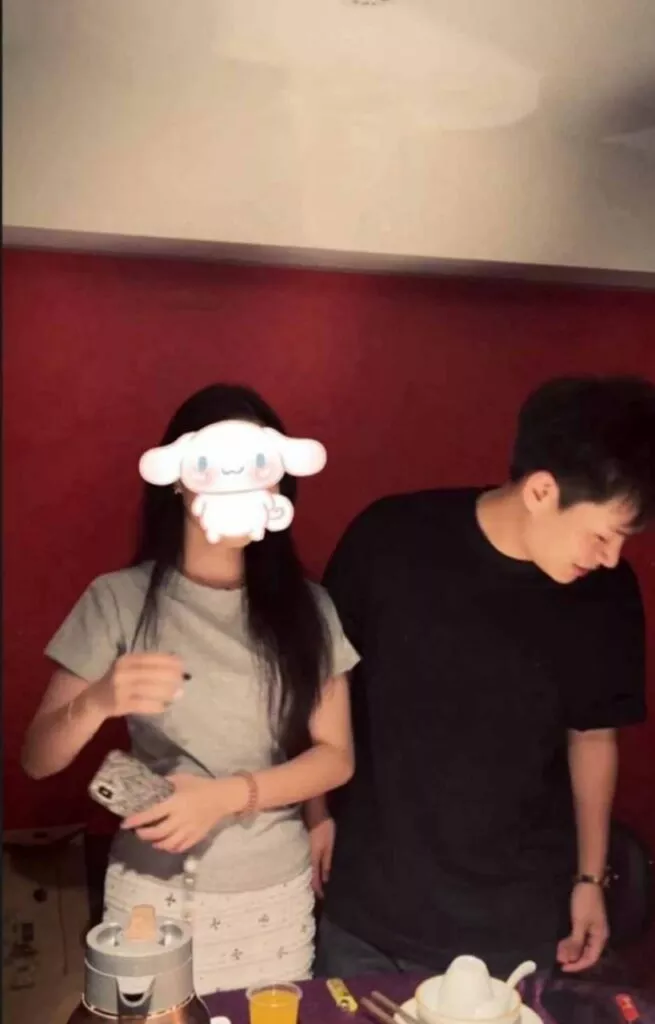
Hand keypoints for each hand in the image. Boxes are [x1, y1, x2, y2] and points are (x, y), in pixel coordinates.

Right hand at [88, 654, 183, 719]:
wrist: (94, 700)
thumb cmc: (118, 681)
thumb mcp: (129, 667)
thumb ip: (149, 665)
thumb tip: (177, 666)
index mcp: (126, 660)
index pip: (150, 658)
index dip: (168, 661)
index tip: (182, 665)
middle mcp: (122, 672)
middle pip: (151, 673)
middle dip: (170, 677)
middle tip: (182, 682)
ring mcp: (120, 689)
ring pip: (149, 689)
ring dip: (166, 692)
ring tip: (178, 694)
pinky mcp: (120, 705)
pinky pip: (143, 705)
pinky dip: (155, 706)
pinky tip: (164, 706)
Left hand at [122, 774, 246, 852]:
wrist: (222, 797)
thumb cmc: (201, 785)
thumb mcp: (182, 779)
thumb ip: (166, 783)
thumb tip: (151, 785)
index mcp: (175, 803)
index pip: (152, 814)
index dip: (137, 820)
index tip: (125, 823)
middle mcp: (180, 819)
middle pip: (157, 833)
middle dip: (144, 834)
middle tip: (137, 831)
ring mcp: (188, 830)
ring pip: (168, 844)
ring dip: (156, 843)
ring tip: (151, 840)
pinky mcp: (196, 837)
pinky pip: (180, 847)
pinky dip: (170, 848)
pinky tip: (166, 844)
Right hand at [309, 815, 335, 897]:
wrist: (314, 811)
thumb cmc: (324, 828)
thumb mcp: (328, 846)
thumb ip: (326, 861)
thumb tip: (326, 878)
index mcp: (313, 858)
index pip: (314, 878)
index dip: (318, 888)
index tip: (321, 898)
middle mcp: (306, 856)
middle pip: (309, 873)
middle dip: (313, 884)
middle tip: (316, 893)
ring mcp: (304, 849)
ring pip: (307, 866)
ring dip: (311, 874)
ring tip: (314, 882)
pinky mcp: (304, 843)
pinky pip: (307, 858)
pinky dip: (309, 865)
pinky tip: (311, 865)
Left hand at [557, 883, 608, 972]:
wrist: (587, 882)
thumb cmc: (585, 902)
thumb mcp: (580, 922)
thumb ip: (576, 941)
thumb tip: (571, 959)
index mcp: (600, 938)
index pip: (590, 959)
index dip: (578, 966)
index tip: (564, 968)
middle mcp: (598, 936)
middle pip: (586, 953)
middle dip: (572, 958)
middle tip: (558, 960)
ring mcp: (592, 930)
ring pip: (581, 946)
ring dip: (570, 950)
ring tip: (558, 953)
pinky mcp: (585, 924)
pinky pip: (578, 938)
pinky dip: (570, 941)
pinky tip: (562, 943)